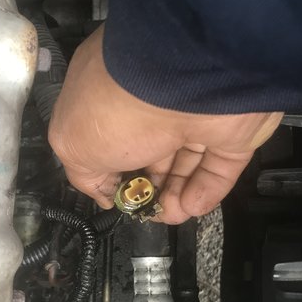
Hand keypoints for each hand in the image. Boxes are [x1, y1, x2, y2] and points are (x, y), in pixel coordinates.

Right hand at [49, 26, 282, 223]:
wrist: (181, 86)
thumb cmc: (118, 106)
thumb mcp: (72, 144)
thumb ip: (86, 173)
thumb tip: (106, 193)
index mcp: (111, 91)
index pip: (113, 136)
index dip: (112, 171)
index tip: (114, 193)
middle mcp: (153, 100)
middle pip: (151, 155)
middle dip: (146, 189)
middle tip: (143, 209)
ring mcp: (194, 113)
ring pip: (185, 166)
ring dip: (174, 198)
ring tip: (167, 215)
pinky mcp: (229, 129)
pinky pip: (218, 167)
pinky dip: (204, 192)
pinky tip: (188, 207)